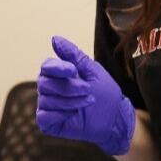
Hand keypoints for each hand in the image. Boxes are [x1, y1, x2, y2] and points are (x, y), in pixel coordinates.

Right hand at [36, 36, 135, 155]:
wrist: (115, 118)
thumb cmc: (105, 93)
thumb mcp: (93, 71)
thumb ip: (74, 56)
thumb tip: (55, 39)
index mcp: (59, 74)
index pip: (47, 66)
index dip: (58, 68)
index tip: (73, 70)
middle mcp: (49, 88)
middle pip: (45, 83)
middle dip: (69, 87)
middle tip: (88, 89)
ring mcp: (47, 105)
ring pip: (46, 100)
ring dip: (71, 101)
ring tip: (88, 101)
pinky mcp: (48, 122)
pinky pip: (45, 116)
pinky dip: (62, 114)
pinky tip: (74, 114)